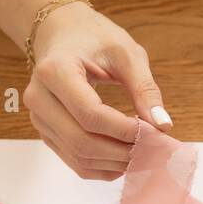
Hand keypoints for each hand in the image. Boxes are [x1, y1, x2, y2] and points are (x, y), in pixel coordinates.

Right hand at [23, 1, 170, 179]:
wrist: (61, 35)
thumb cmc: (95, 39)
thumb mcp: (126, 54)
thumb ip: (145, 89)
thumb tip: (163, 126)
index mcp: (55, 70)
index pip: (91, 114)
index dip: (124, 130)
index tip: (153, 133)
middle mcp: (39, 97)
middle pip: (82, 140)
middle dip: (121, 151)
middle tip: (152, 150)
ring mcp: (39, 118)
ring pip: (78, 156)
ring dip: (114, 163)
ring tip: (142, 154)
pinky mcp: (46, 133)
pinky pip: (75, 161)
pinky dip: (103, 167)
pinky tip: (124, 159)